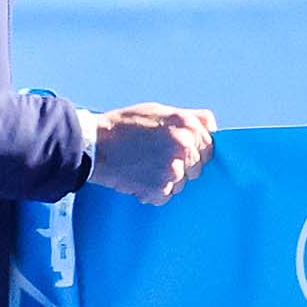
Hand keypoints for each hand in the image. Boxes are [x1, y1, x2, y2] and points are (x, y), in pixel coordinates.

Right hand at [87, 102, 213, 202]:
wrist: (93, 144)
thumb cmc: (125, 125)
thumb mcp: (160, 111)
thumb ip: (190, 118)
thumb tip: (213, 126)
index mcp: (186, 126)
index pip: (209, 147)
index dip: (194, 151)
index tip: (177, 151)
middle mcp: (184, 148)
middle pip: (197, 167)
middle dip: (182, 166)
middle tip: (156, 159)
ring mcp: (172, 171)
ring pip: (182, 183)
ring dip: (168, 179)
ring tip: (145, 166)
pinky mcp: (159, 190)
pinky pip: (166, 195)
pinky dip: (154, 191)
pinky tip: (139, 177)